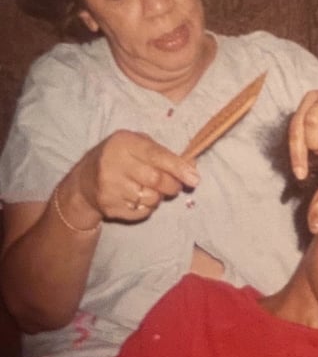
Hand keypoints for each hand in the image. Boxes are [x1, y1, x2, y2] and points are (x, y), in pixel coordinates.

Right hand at [74, 130, 199, 223]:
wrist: (84, 182)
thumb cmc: (119, 158)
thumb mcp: (137, 145)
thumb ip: (164, 153)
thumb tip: (192, 168)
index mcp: (122, 143)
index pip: (156, 155)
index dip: (177, 167)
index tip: (194, 178)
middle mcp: (113, 164)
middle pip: (156, 180)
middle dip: (173, 185)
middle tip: (175, 185)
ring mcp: (109, 188)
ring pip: (151, 199)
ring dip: (159, 196)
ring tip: (150, 189)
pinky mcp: (109, 207)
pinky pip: (142, 212)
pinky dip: (148, 207)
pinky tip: (138, 198)